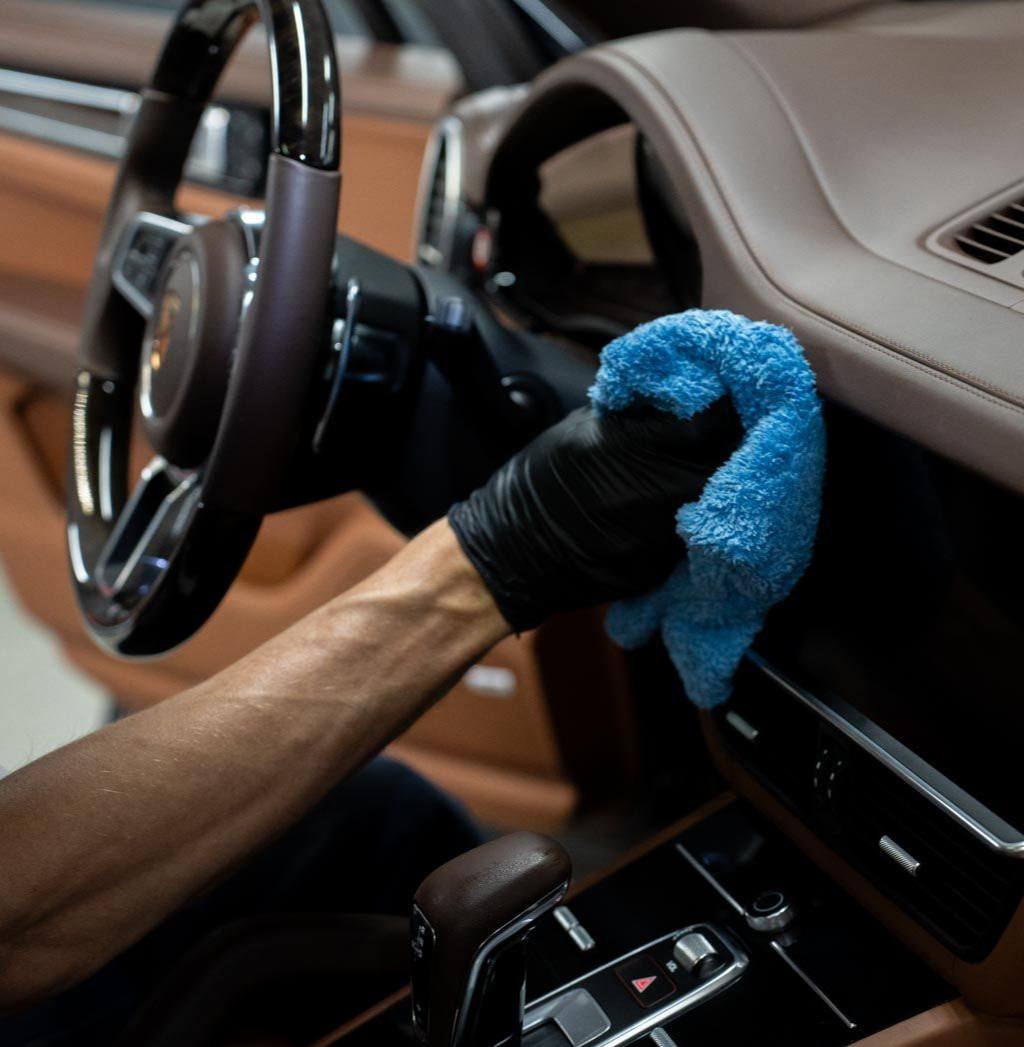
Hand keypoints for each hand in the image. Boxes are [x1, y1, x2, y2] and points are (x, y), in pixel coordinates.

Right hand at [447, 401, 741, 631]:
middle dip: (733, 446)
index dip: (724, 409)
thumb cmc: (542, 480)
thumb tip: (687, 391)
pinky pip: (696, 537)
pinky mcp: (658, 570)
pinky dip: (697, 519)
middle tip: (732, 432)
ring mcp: (656, 539)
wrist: (511, 549)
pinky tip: (682, 508)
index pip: (707, 423)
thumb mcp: (585, 426)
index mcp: (627, 449)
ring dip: (720, 483)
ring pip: (717, 503)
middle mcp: (648, 496)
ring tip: (707, 468)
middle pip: (725, 465)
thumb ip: (640, 412)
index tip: (726, 401)